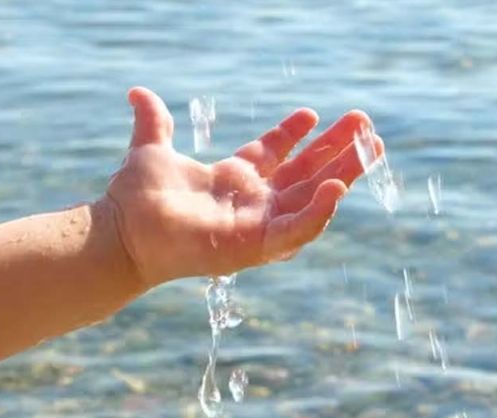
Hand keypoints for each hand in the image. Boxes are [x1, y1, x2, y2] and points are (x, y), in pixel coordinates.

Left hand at [104, 87, 382, 284]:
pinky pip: (297, 229)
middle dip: (338, 149)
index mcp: (234, 177)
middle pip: (306, 173)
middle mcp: (252, 201)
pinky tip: (338, 187)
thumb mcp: (152, 149)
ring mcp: (258, 224)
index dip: (293, 134)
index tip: (312, 113)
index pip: (275, 153)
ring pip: (313, 197)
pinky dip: (319, 211)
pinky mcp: (257, 245)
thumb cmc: (135, 198)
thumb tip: (137, 93)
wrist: (123, 231)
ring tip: (373, 147)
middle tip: (367, 125)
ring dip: (344, 174)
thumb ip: (154, 121)